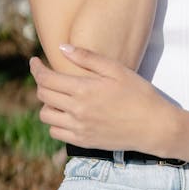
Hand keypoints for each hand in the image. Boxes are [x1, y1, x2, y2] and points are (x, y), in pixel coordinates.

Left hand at [29, 44, 176, 154]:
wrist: (154, 126)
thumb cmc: (138, 93)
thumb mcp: (116, 69)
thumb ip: (87, 58)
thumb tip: (61, 47)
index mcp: (83, 90)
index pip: (46, 79)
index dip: (36, 68)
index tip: (34, 61)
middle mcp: (77, 111)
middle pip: (43, 95)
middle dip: (41, 82)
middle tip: (48, 74)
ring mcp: (79, 129)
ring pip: (46, 116)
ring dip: (47, 103)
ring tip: (58, 94)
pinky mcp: (83, 142)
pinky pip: (56, 132)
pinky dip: (55, 121)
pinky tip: (66, 112)